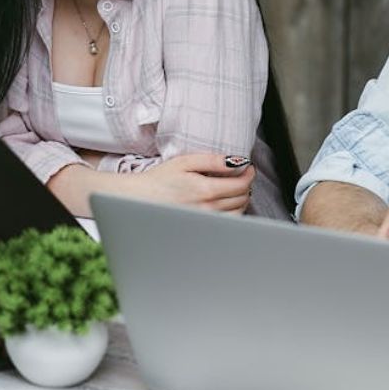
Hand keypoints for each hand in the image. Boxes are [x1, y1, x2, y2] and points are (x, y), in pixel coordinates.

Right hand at [135, 154, 253, 213]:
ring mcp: (205, 221)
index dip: (249, 173)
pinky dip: (233, 212)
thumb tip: (237, 162)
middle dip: (246, 184)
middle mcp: (207, 209)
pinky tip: (225, 203)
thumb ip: (213, 161)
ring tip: (233, 189)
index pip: (241, 184)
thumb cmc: (160, 179)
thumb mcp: (185, 161)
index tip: (247, 167)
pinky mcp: (202, 228)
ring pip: (238, 212)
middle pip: (242, 198)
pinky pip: (227, 223)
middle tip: (240, 175)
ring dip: (241, 199)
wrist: (140, 198)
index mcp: (205, 190)